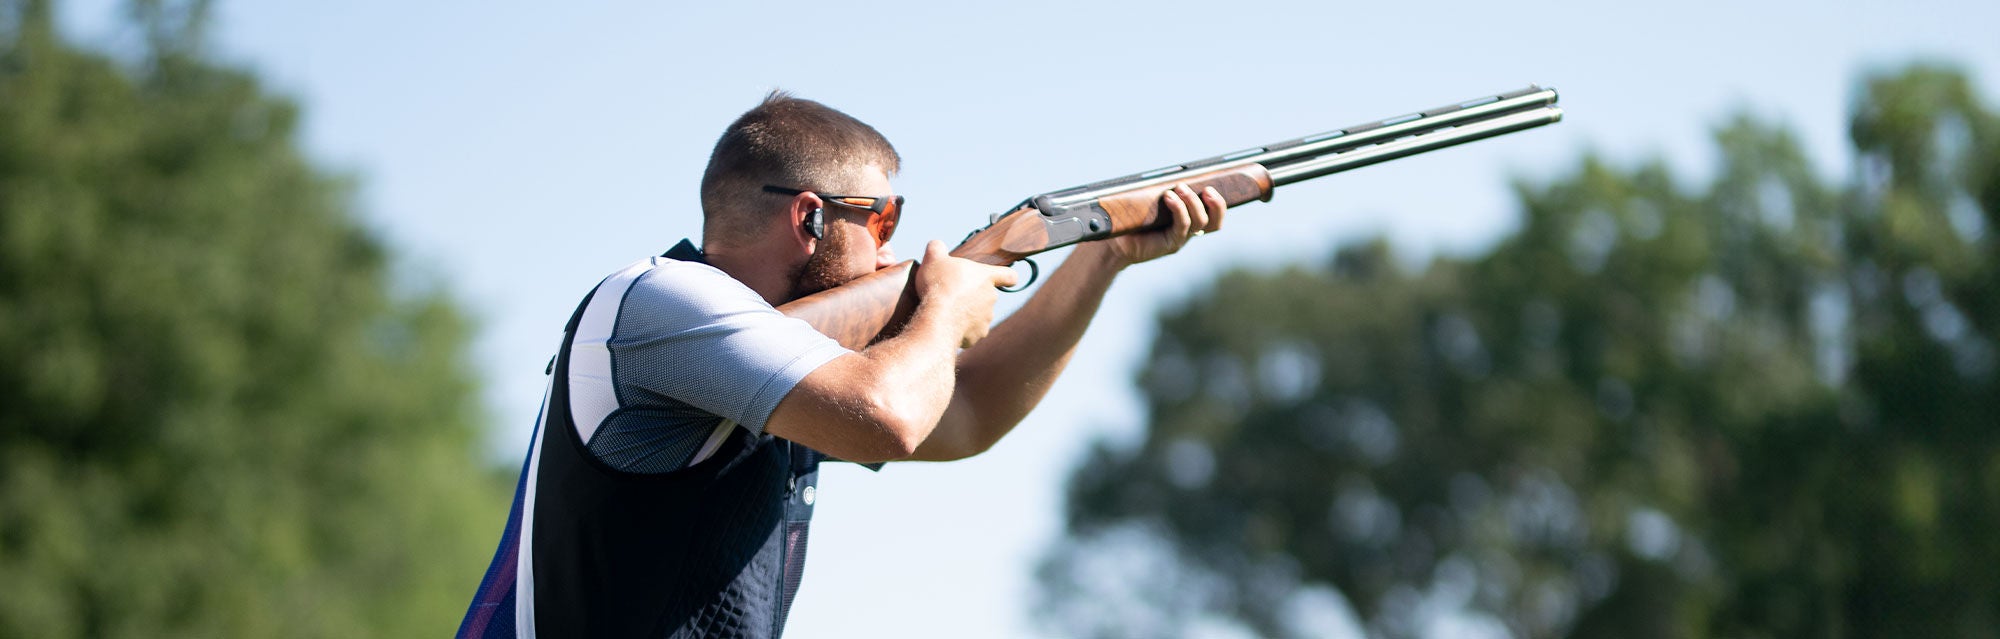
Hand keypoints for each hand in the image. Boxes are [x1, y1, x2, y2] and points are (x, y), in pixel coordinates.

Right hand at [913, 240, 1019, 347]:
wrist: (938, 317)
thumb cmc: (939, 285)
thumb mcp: (933, 258)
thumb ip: (937, 248)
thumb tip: (936, 245)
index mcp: (986, 277)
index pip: (1009, 276)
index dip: (1007, 277)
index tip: (1004, 280)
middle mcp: (991, 298)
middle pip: (987, 296)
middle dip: (973, 296)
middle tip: (953, 295)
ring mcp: (986, 318)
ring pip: (979, 315)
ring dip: (967, 314)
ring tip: (947, 312)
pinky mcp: (978, 335)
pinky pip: (971, 332)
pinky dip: (962, 331)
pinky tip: (947, 326)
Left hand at [1101, 183, 1227, 267]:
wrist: (1114, 240)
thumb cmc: (1132, 216)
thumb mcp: (1151, 198)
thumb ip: (1165, 188)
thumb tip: (1175, 170)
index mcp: (1189, 219)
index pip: (1214, 214)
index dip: (1220, 203)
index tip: (1218, 185)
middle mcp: (1189, 230)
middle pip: (1214, 221)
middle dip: (1216, 204)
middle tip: (1207, 188)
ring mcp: (1181, 238)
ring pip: (1200, 222)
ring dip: (1193, 202)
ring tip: (1181, 188)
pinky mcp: (1170, 244)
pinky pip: (1181, 227)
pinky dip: (1179, 210)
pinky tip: (1169, 197)